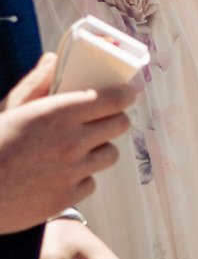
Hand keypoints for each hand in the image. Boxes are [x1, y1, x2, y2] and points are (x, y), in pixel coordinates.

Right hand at [0, 56, 135, 232]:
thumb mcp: (9, 109)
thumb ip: (36, 85)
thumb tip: (53, 60)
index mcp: (57, 114)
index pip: (114, 99)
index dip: (124, 95)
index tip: (125, 94)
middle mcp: (70, 142)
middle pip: (120, 125)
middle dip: (113, 120)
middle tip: (102, 121)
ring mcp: (71, 172)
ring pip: (109, 154)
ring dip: (98, 150)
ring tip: (77, 149)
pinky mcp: (65, 198)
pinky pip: (90, 183)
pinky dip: (78, 179)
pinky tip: (59, 175)